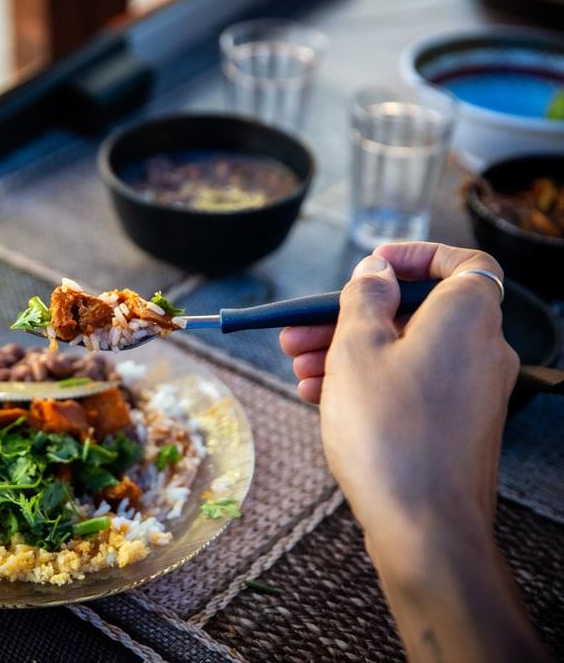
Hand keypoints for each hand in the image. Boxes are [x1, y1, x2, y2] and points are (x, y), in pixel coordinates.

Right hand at [280, 242, 516, 533]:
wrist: (424, 523)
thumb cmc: (390, 431)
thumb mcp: (356, 348)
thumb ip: (363, 299)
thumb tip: (375, 273)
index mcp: (467, 316)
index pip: (462, 263)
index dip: (415, 256)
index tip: (372, 265)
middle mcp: (482, 349)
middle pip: (416, 312)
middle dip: (352, 316)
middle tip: (300, 330)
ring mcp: (473, 391)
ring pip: (407, 351)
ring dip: (350, 351)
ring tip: (297, 367)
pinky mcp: (458, 425)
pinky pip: (412, 384)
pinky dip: (371, 381)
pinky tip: (321, 395)